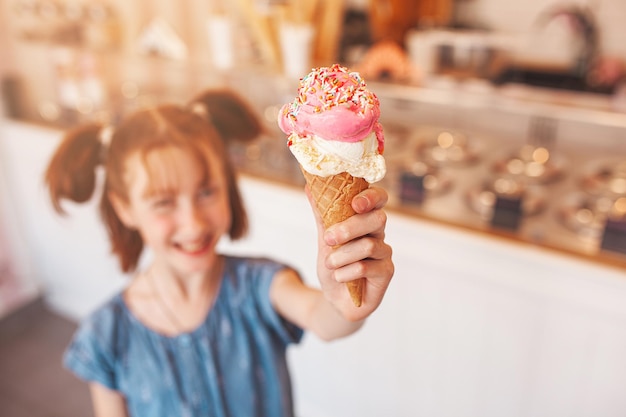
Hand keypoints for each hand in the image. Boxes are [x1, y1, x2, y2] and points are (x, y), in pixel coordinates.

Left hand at [308, 186, 393, 320]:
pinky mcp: (386, 272)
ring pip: (369, 245)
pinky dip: (346, 273)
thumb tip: (310, 187)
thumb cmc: (334, 266)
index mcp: (366, 220)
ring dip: (342, 256)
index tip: (355, 203)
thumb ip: (322, 215)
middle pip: (376, 219)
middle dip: (349, 228)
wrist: (335, 299)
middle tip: (328, 238)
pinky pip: (367, 267)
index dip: (371, 197)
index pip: (378, 199)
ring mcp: (385, 253)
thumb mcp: (324, 240)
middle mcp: (379, 234)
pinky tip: (340, 277)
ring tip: (330, 264)